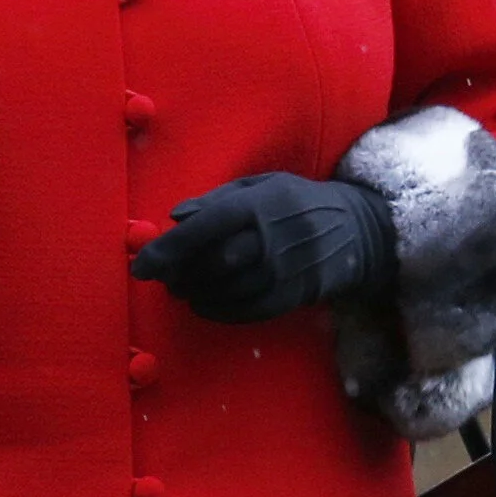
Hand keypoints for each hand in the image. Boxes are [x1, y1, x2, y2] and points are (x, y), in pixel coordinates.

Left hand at [131, 171, 395, 324]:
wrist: (354, 230)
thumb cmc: (296, 202)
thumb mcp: (260, 186)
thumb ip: (216, 200)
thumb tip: (175, 217)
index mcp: (259, 204)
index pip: (205, 227)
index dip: (168, 249)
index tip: (141, 267)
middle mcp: (271, 239)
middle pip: (212, 263)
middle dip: (179, 274)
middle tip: (164, 277)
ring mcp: (284, 271)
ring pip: (226, 290)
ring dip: (195, 294)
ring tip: (181, 289)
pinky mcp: (291, 296)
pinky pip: (245, 310)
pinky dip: (217, 310)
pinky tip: (203, 303)